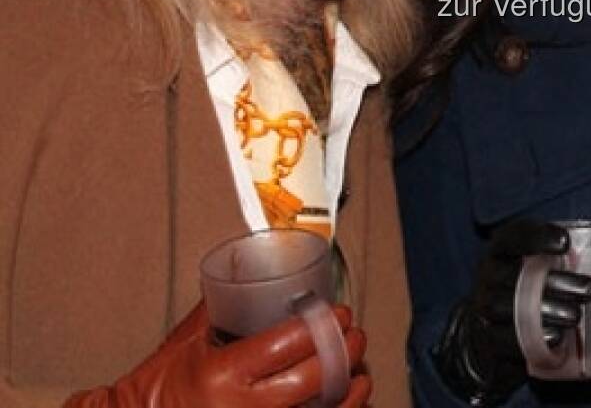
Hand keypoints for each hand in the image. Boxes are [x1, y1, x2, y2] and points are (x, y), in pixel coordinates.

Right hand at [64, 301, 369, 407]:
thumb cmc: (156, 388)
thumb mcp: (186, 342)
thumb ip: (219, 307)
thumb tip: (249, 270)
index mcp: (223, 374)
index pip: (289, 344)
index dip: (324, 326)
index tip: (339, 313)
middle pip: (315, 380)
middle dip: (345, 353)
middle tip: (354, 335)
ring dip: (351, 392)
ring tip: (360, 373)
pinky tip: (344, 403)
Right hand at [434, 218, 590, 405]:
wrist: (492, 330)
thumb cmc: (530, 286)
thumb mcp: (541, 264)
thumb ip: (574, 255)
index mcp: (502, 250)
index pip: (514, 235)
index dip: (537, 236)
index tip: (566, 242)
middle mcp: (489, 276)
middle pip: (518, 276)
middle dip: (556, 282)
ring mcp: (486, 308)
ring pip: (513, 308)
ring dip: (547, 311)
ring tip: (576, 316)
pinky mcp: (491, 339)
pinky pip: (509, 339)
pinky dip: (534, 338)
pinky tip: (558, 338)